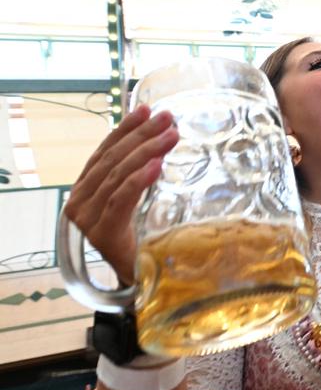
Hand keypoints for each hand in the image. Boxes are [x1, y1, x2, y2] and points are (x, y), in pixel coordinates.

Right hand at [61, 105, 178, 283]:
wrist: (146, 281)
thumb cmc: (144, 238)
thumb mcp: (142, 200)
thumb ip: (141, 175)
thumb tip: (164, 136)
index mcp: (87, 190)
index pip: (105, 152)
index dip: (125, 129)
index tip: (147, 108)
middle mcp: (80, 203)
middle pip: (113, 161)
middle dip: (142, 135)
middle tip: (168, 119)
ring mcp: (88, 220)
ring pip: (118, 176)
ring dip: (146, 151)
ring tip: (171, 136)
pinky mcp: (102, 235)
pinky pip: (120, 201)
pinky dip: (139, 181)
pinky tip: (157, 166)